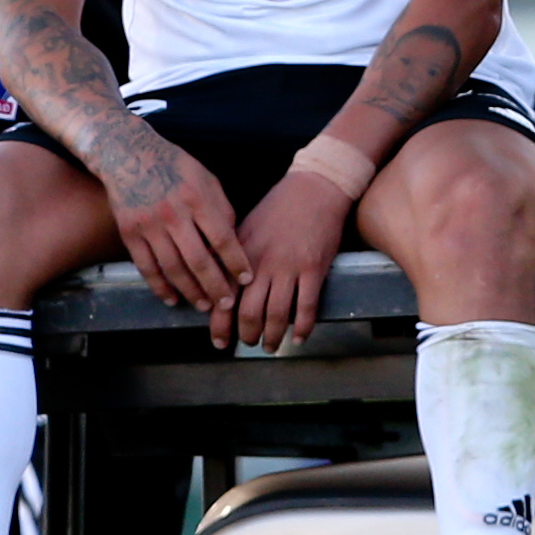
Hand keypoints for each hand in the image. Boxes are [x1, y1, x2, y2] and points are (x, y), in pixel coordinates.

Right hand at [101, 133, 251, 318]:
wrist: (128, 154)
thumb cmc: (176, 167)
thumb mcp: (207, 180)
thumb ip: (221, 210)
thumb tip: (233, 243)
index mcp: (196, 198)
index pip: (221, 238)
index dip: (235, 262)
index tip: (246, 280)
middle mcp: (172, 214)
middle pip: (198, 260)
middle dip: (215, 286)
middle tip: (227, 304)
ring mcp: (148, 225)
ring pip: (172, 268)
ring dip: (190, 291)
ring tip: (204, 305)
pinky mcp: (129, 233)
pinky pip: (146, 267)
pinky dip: (159, 286)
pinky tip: (172, 299)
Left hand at [233, 171, 350, 352]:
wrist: (315, 188)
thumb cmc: (279, 207)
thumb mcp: (246, 228)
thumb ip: (232, 257)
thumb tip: (219, 285)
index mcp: (242, 254)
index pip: (224, 297)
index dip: (220, 326)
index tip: (219, 342)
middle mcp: (262, 264)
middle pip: (249, 312)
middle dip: (246, 335)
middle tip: (248, 344)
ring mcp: (289, 267)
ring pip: (277, 315)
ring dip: (273, 337)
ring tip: (271, 346)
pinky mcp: (314, 269)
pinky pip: (307, 307)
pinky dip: (303, 327)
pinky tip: (300, 337)